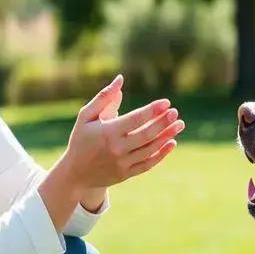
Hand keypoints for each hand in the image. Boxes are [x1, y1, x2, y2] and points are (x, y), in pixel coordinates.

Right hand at [39, 75, 184, 226]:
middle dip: (163, 122)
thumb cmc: (81, 139)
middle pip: (146, 134)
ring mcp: (122, 163)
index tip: (166, 102)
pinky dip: (162, 154)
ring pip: (150, 149)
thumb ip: (104, 97)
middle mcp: (116, 149)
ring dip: (167, 136)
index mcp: (107, 132)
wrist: (75, 173)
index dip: (152, 110)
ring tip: (180, 124)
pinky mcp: (126, 174)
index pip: (135, 120)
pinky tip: (172, 143)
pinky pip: (148, 164)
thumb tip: (121, 79)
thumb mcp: (86, 116)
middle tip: (175, 112)